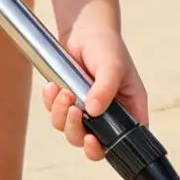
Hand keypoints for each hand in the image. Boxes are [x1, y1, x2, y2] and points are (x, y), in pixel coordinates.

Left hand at [42, 26, 148, 159]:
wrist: (84, 29)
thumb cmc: (107, 46)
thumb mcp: (112, 65)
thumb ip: (106, 89)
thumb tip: (93, 111)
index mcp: (128, 108)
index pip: (123, 140)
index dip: (108, 149)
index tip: (92, 139)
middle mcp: (109, 114)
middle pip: (91, 142)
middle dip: (77, 130)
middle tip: (75, 111)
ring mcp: (87, 110)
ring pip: (69, 130)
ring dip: (62, 115)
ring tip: (64, 91)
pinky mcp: (69, 103)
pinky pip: (55, 115)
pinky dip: (51, 103)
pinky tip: (54, 86)